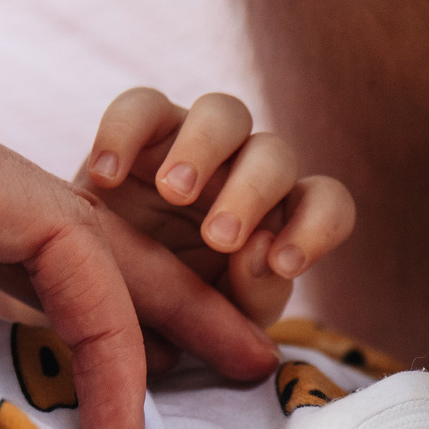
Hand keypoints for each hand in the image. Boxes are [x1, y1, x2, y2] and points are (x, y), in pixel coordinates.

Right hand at [76, 88, 355, 330]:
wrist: (100, 294)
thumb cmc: (174, 312)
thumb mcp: (218, 322)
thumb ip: (251, 296)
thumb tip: (262, 256)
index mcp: (281, 219)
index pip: (327, 205)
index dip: (317, 227)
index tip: (284, 265)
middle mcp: (248, 172)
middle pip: (275, 156)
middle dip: (252, 194)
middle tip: (219, 239)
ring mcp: (197, 141)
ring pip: (223, 113)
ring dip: (204, 148)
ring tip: (171, 193)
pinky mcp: (143, 127)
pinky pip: (141, 106)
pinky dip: (124, 132)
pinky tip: (105, 180)